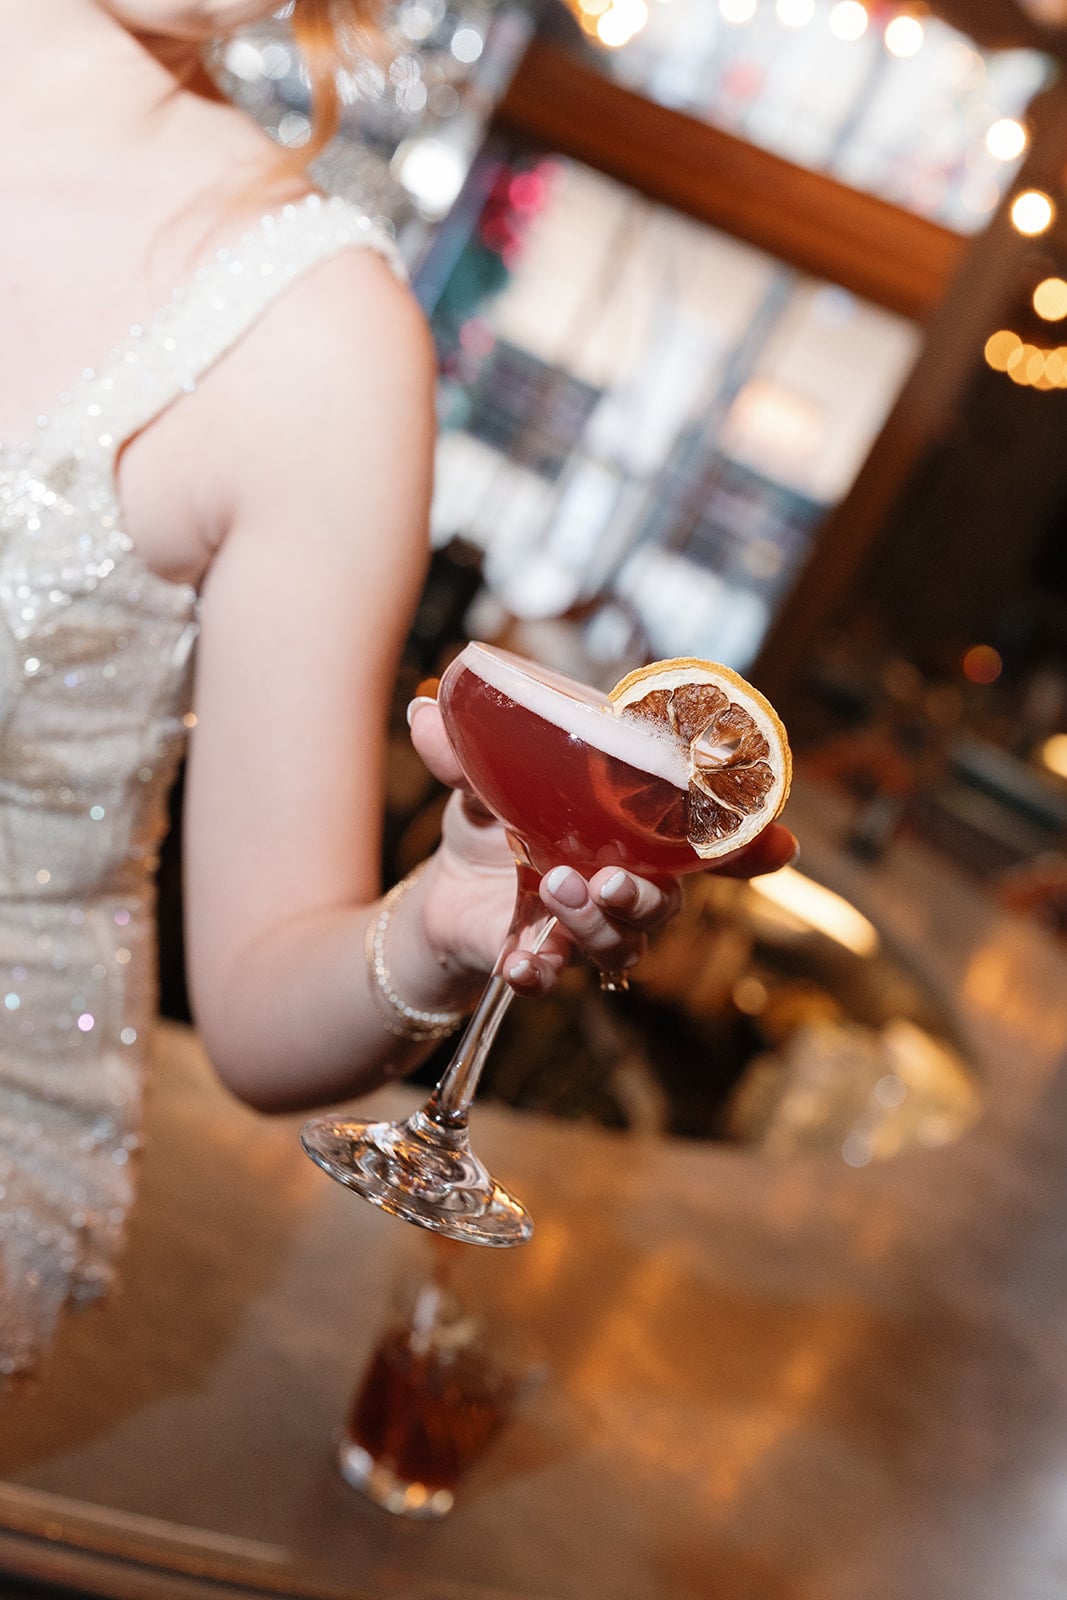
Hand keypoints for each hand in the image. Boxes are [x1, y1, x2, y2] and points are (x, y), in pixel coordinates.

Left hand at [407, 695, 796, 994]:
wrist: (443, 889)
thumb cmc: (494, 821)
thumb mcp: (481, 780)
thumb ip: (465, 753)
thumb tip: (425, 711)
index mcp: (632, 831)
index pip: (705, 843)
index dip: (751, 848)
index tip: (780, 846)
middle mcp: (625, 883)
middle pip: (667, 904)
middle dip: (648, 897)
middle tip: (613, 880)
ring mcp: (587, 927)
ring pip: (621, 945)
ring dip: (595, 924)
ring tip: (555, 888)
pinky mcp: (542, 957)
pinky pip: (554, 978)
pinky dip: (539, 973)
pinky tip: (521, 964)